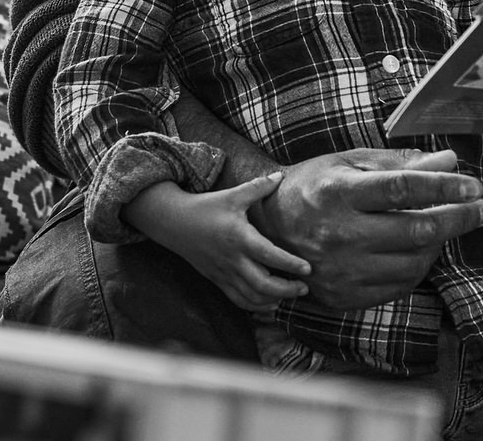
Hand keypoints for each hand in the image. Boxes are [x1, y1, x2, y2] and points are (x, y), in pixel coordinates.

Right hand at [125, 174, 311, 311]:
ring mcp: (224, 273)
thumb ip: (258, 188)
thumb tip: (280, 177)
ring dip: (274, 300)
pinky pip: (238, 300)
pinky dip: (256, 306)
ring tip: (291, 296)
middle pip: (263, 285)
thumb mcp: (233, 195)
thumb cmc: (206, 207)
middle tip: (304, 288)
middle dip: (287, 290)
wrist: (174, 223)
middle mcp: (233, 259)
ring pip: (252, 297)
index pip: (270, 256)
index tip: (308, 269)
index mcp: (240, 238)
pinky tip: (270, 304)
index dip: (291, 265)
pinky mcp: (217, 280)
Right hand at [249, 148, 482, 310]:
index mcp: (339, 193)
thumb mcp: (350, 164)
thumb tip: (449, 161)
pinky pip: (400, 284)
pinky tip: (422, 248)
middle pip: (417, 230)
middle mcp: (340, 235)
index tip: (474, 186)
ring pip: (415, 261)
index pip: (405, 189)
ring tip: (447, 224)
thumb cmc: (313, 186)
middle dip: (459, 218)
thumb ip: (400, 164)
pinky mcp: (345, 296)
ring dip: (441, 242)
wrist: (268, 229)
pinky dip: (420, 265)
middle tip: (482, 208)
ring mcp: (342, 271)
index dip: (445, 188)